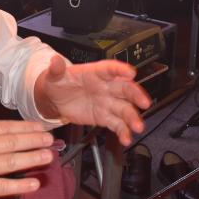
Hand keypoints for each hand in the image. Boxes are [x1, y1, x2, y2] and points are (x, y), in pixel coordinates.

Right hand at [0, 119, 54, 198]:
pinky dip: (20, 185)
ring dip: (32, 158)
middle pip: (11, 142)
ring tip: (48, 156)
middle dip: (33, 140)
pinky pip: (3, 186)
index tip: (40, 127)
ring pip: (10, 162)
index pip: (3, 127)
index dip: (25, 127)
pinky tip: (34, 183)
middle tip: (50, 139)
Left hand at [34, 57, 150, 145]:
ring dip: (133, 117)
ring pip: (124, 108)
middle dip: (136, 95)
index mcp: (95, 73)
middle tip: (144, 102)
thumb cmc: (58, 82)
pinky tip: (126, 139)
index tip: (130, 72)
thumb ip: (56, 68)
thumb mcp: (54, 74)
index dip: (120, 70)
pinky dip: (123, 132)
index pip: (110, 69)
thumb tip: (54, 60)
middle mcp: (105, 87)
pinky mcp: (104, 117)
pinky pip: (117, 124)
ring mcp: (107, 102)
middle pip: (125, 88)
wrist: (55, 99)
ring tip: (137, 127)